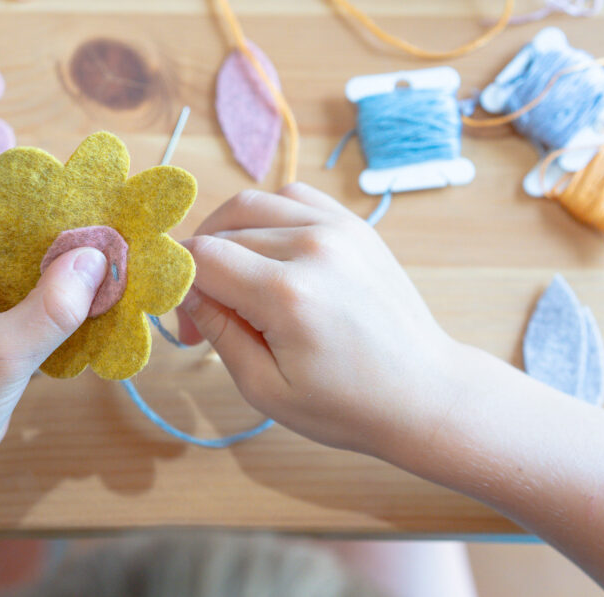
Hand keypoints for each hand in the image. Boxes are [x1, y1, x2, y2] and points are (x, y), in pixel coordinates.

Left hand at [0, 198, 106, 508]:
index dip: (53, 210)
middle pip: (12, 230)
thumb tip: (99, 255)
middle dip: (63, 243)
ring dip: (60, 272)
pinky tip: (85, 308)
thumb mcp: (4, 356)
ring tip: (110, 278)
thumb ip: (54, 304)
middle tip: (116, 251)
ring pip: (19, 260)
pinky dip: (48, 297)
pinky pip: (16, 289)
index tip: (105, 220)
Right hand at [178, 183, 459, 458]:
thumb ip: (218, 332)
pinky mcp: (354, 224)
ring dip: (228, 236)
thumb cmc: (347, 406)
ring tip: (234, 280)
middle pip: (223, 232)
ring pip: (252, 206)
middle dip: (201, 270)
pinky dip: (266, 217)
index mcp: (288, 294)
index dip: (179, 284)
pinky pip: (291, 197)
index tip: (185, 320)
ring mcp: (338, 228)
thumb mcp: (266, 388)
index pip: (202, 257)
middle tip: (207, 317)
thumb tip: (183, 291)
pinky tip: (267, 254)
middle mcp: (313, 246)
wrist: (425, 393)